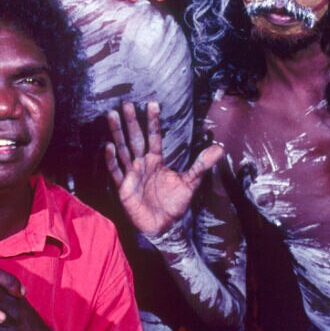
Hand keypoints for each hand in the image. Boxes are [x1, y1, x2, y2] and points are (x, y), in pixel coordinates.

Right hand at [105, 101, 222, 237]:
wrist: (164, 227)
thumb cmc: (175, 204)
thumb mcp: (191, 182)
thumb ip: (202, 165)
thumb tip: (220, 148)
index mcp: (157, 160)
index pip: (154, 136)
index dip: (153, 121)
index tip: (152, 103)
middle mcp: (143, 163)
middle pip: (135, 138)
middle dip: (131, 121)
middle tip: (126, 103)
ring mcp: (132, 174)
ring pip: (123, 149)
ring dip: (117, 133)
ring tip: (112, 116)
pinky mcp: (124, 187)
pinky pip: (116, 170)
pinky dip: (112, 159)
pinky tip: (109, 146)